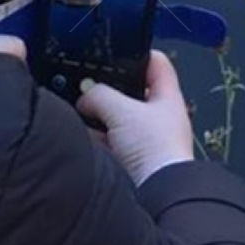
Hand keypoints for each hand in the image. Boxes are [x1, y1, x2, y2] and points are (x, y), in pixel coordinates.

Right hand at [76, 51, 193, 186]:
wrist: (155, 197)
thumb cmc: (153, 149)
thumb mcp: (122, 111)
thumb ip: (100, 95)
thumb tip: (85, 96)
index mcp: (167, 98)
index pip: (156, 63)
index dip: (137, 51)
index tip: (114, 48)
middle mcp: (158, 117)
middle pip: (131, 91)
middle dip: (107, 88)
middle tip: (85, 81)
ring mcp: (144, 140)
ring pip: (116, 118)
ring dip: (98, 115)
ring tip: (76, 108)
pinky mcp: (130, 161)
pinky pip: (108, 142)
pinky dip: (94, 138)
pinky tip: (79, 135)